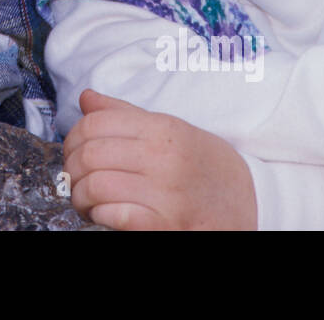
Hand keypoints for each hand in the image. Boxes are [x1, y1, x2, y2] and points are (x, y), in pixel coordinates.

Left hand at [63, 89, 257, 229]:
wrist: (252, 203)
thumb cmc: (205, 166)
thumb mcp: (172, 130)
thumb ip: (125, 114)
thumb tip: (86, 99)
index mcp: (162, 129)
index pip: (94, 123)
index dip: (72, 137)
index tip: (72, 150)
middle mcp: (163, 157)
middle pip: (89, 155)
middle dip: (71, 169)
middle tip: (75, 178)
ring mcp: (166, 193)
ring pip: (95, 186)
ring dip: (80, 197)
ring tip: (86, 200)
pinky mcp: (166, 225)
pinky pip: (113, 215)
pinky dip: (99, 215)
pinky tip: (102, 215)